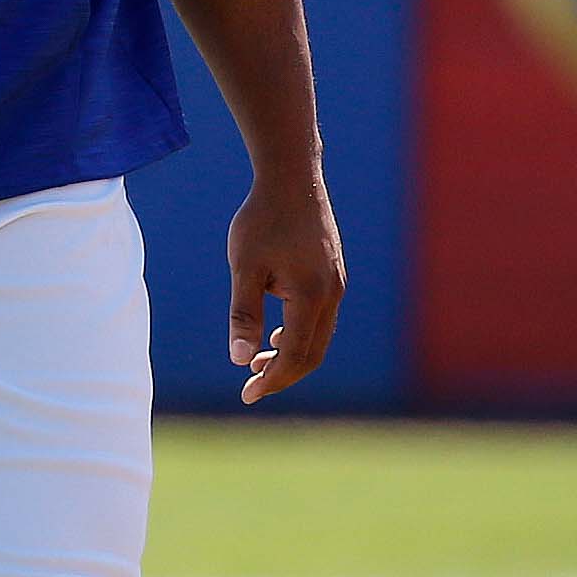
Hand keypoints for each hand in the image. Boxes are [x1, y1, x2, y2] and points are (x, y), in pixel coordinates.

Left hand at [222, 167, 344, 404]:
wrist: (292, 180)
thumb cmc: (262, 221)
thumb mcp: (244, 269)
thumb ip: (243, 315)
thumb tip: (239, 359)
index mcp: (312, 297)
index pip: (296, 356)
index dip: (272, 380)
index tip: (247, 396)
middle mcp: (332, 294)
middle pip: (313, 353)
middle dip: (283, 375)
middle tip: (251, 388)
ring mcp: (337, 284)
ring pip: (319, 336)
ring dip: (291, 355)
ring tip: (257, 364)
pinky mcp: (333, 274)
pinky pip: (321, 318)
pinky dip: (300, 335)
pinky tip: (276, 337)